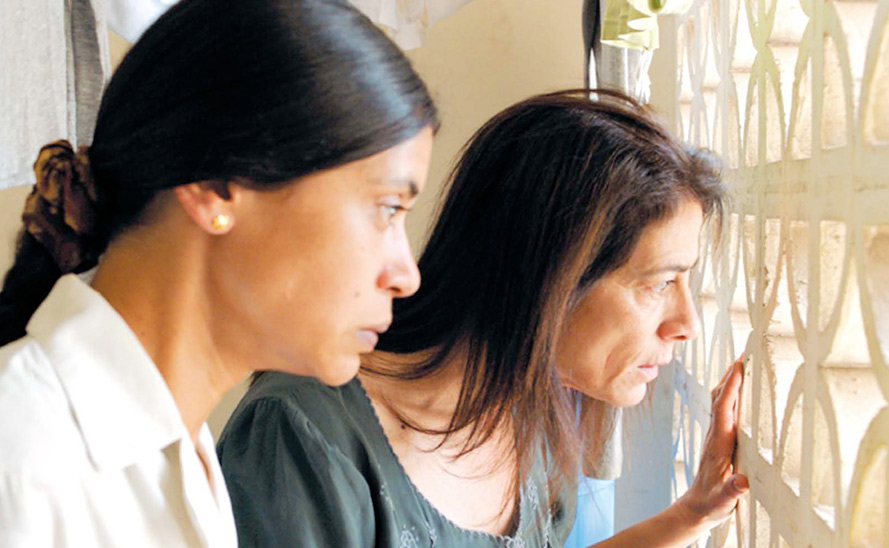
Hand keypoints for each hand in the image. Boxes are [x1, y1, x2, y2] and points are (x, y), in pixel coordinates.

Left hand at [676, 356, 747, 528]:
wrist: (697, 507)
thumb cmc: (712, 504)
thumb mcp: (723, 501)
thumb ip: (732, 491)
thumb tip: (742, 482)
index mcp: (718, 443)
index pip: (724, 408)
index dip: (732, 386)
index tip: (740, 365)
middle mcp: (715, 433)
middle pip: (721, 396)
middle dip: (732, 373)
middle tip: (747, 350)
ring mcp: (716, 434)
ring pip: (722, 400)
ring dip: (731, 380)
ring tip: (745, 361)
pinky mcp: (720, 438)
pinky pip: (725, 408)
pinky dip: (733, 394)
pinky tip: (742, 389)